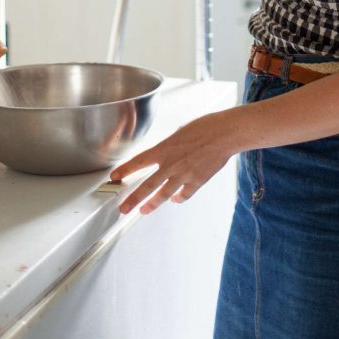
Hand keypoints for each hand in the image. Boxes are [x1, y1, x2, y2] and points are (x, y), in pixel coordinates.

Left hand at [109, 111, 234, 215]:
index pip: (138, 162)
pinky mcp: (196, 182)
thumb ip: (170, 147)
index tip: (114, 177)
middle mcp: (171, 164)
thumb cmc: (205, 127)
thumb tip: (166, 155)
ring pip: (163, 195)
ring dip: (151, 204)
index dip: (125, 170)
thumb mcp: (180, 133)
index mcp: (165, 148)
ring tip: (143, 210)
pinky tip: (175, 200)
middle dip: (133, 199)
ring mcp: (183, 175)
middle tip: (123, 208)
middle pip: (147, 185)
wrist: (224, 134)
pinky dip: (178, 199)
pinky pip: (183, 195)